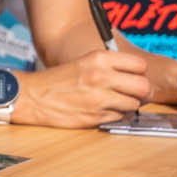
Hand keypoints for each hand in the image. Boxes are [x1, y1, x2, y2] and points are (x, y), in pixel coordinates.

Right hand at [17, 49, 152, 127]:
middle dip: (142, 92)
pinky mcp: (95, 116)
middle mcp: (101, 77)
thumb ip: (110, 66)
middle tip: (135, 93)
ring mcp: (99, 99)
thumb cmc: (58, 80)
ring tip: (117, 102)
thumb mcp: (85, 62)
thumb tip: (137, 76)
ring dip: (129, 105)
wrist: (33, 97)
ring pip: (134, 104)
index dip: (140, 73)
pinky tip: (104, 110)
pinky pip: (119, 117)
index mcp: (99, 59)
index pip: (139, 65)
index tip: (135, 77)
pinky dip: (116, 115)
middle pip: (143, 86)